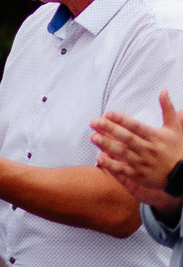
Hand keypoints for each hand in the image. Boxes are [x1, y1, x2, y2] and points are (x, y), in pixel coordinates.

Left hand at [94, 94, 182, 209]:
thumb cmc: (178, 149)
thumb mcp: (175, 128)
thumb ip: (167, 109)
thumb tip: (163, 91)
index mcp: (155, 137)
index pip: (136, 126)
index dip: (122, 120)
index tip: (108, 113)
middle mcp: (148, 149)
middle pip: (127, 138)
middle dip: (110, 130)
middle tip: (94, 123)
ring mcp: (143, 163)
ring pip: (123, 153)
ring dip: (107, 145)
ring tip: (93, 138)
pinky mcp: (140, 175)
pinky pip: (124, 170)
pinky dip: (112, 165)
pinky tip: (99, 158)